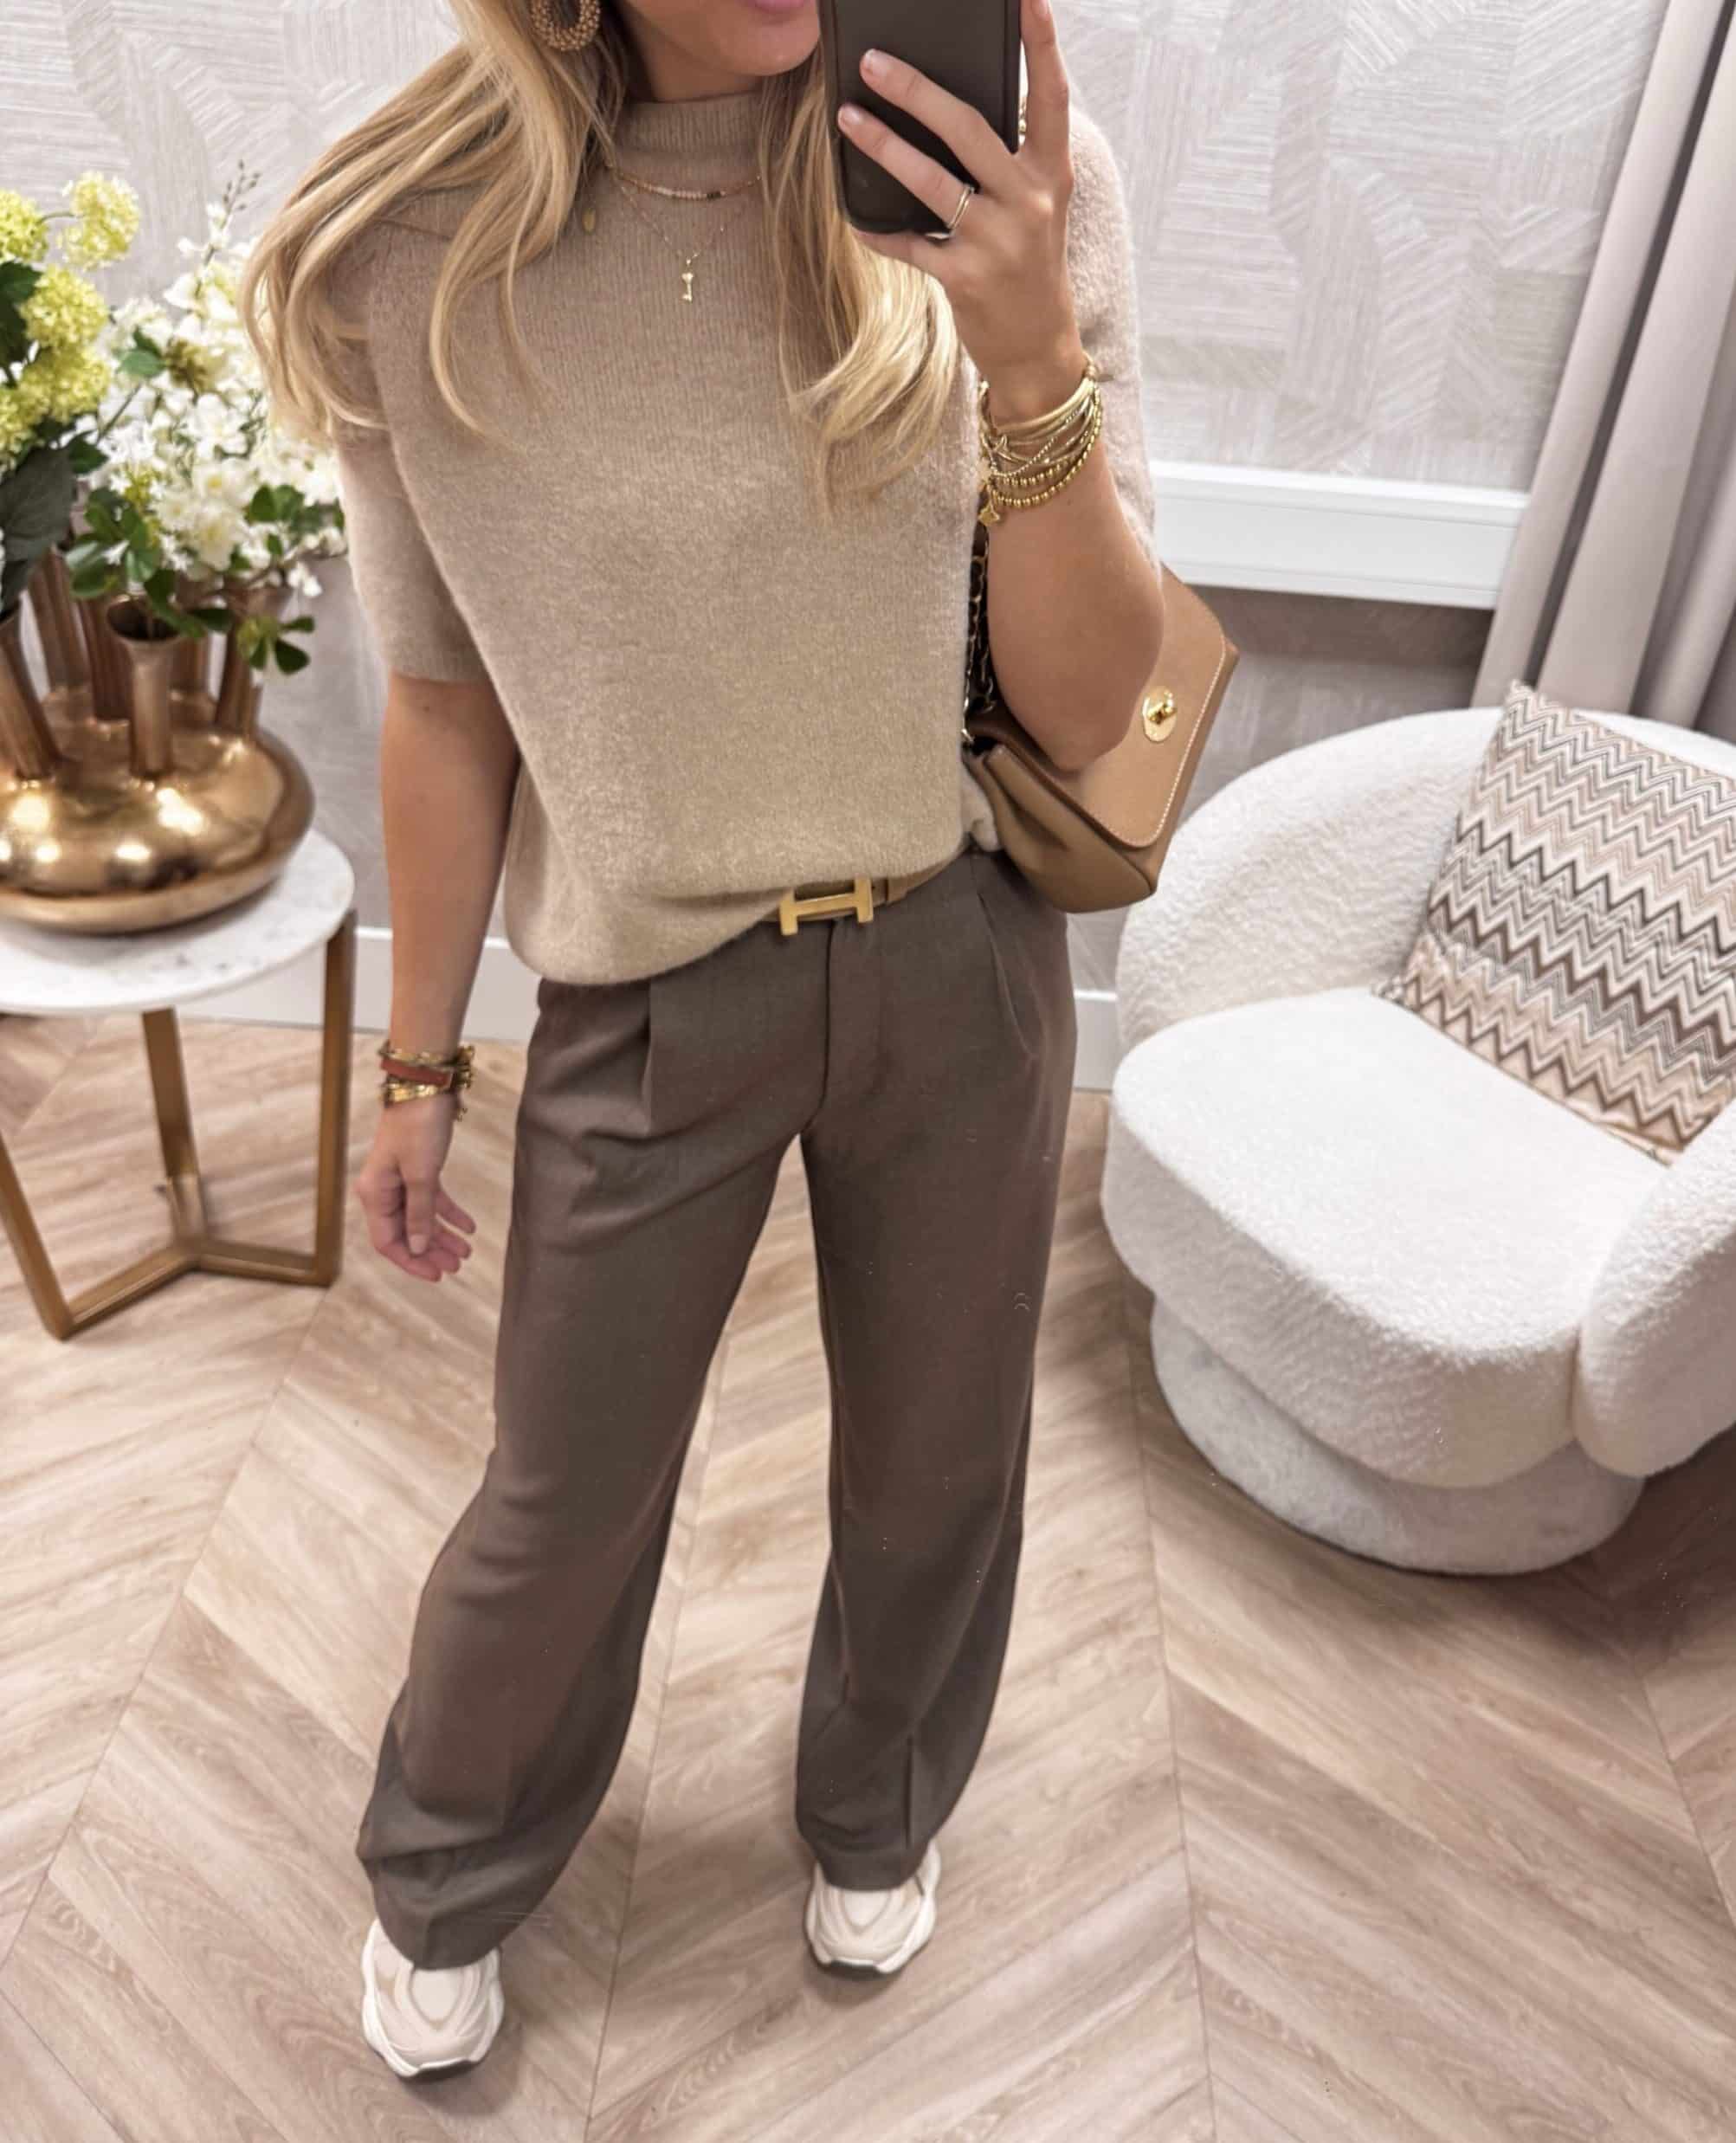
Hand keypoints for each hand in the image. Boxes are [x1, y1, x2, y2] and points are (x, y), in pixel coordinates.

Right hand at [354, 1095, 476, 1282]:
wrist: (426, 1087)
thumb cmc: (418, 1127)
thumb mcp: (422, 1174)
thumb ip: (419, 1213)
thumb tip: (415, 1247)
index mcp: (375, 1194)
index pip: (388, 1242)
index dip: (411, 1261)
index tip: (436, 1275)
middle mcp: (383, 1191)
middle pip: (405, 1233)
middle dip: (430, 1252)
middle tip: (457, 1267)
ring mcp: (400, 1180)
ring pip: (421, 1218)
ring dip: (442, 1236)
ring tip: (466, 1253)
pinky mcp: (419, 1169)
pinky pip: (432, 1200)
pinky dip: (449, 1213)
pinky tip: (469, 1227)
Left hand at [835, 0, 1081, 400]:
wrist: (1037, 348)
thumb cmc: (1030, 265)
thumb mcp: (1039, 205)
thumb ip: (1012, 158)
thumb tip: (949, 109)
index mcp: (1053, 173)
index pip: (1051, 94)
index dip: (1040, 41)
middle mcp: (1029, 202)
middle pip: (967, 128)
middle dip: (915, 90)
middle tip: (874, 62)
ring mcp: (997, 241)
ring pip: (929, 180)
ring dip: (882, 146)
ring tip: (848, 118)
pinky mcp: (964, 279)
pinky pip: (908, 243)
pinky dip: (877, 229)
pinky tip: (855, 216)